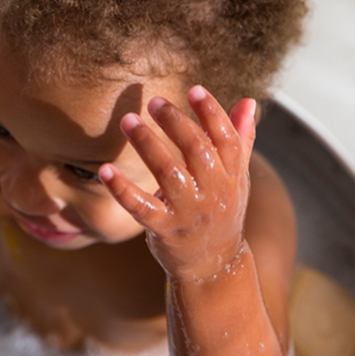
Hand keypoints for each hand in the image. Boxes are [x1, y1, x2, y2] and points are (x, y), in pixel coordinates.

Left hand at [99, 86, 255, 281]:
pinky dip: (122, 189)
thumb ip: (240, 137)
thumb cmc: (221, 208)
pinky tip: (106, 170)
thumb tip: (248, 101)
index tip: (194, 90)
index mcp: (232, 175)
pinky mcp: (163, 229)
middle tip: (153, 101)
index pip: (226, 139)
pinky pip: (140, 208)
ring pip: (168, 174)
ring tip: (127, 121)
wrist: (214, 265)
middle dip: (175, 123)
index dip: (212, 113)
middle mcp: (213, 193)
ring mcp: (188, 212)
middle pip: (197, 152)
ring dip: (147, 144)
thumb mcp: (237, 176)